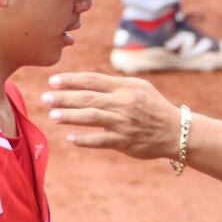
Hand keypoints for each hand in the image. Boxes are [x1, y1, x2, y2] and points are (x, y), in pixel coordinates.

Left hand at [42, 72, 180, 159]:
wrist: (176, 131)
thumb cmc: (154, 107)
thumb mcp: (140, 87)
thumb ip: (115, 85)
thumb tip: (86, 83)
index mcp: (126, 87)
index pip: (93, 80)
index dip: (71, 80)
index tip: (53, 81)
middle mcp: (124, 103)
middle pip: (88, 98)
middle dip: (64, 98)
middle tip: (45, 98)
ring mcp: (124, 123)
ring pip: (91, 118)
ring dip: (70, 116)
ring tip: (53, 116)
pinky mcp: (125, 141)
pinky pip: (100, 140)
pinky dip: (84, 140)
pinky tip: (70, 138)